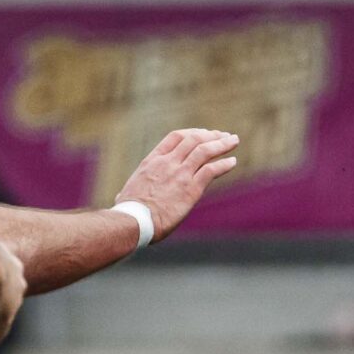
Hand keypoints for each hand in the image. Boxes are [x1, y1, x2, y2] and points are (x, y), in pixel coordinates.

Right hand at [119, 127, 240, 241]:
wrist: (134, 221)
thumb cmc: (127, 212)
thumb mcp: (125, 194)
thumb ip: (127, 191)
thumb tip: (120, 197)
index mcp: (152, 161)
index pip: (176, 137)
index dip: (192, 133)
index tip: (203, 134)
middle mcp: (168, 163)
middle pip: (194, 139)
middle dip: (211, 135)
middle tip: (224, 135)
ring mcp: (180, 174)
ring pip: (204, 150)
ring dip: (222, 144)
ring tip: (234, 140)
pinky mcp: (191, 189)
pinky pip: (211, 170)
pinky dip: (224, 164)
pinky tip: (232, 162)